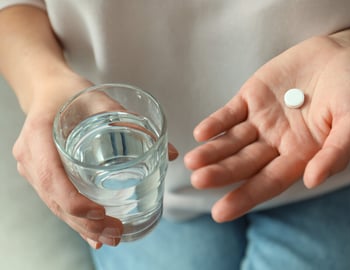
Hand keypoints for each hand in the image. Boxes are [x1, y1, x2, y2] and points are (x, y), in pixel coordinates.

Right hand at [12, 75, 178, 248]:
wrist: (47, 90)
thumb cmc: (73, 93)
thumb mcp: (101, 100)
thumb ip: (133, 123)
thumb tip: (172, 153)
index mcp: (40, 134)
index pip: (51, 176)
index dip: (74, 200)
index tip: (100, 212)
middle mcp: (30, 156)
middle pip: (54, 199)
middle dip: (85, 222)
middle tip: (116, 233)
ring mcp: (32, 168)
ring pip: (54, 206)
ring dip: (82, 227)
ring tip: (112, 237)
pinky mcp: (41, 175)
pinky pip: (55, 201)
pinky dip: (75, 220)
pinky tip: (94, 236)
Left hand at [185, 36, 349, 221]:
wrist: (346, 54)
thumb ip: (337, 152)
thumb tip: (312, 181)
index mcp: (301, 155)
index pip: (268, 182)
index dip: (245, 196)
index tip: (221, 213)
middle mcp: (277, 142)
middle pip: (245, 163)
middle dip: (222, 173)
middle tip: (199, 181)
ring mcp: (262, 120)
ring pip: (232, 140)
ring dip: (213, 151)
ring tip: (193, 161)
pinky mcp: (252, 97)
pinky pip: (230, 113)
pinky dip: (216, 122)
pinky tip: (201, 133)